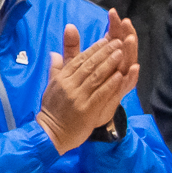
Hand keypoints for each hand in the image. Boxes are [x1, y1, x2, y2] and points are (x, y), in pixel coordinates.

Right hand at [38, 15, 140, 151]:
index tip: (106, 40)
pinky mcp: (87, 110)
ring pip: (96, 77)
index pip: (79, 60)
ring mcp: (78, 97)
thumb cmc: (52, 109)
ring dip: (109, 64)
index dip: (93, 49)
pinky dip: (111, 84)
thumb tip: (55, 53)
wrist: (52, 132)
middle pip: (89, 65)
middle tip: (118, 42)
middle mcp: (69, 85)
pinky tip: (120, 75)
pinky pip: (101, 94)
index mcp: (61, 78)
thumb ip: (55, 69)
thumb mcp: (51, 86)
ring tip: (121, 53)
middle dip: (104, 52)